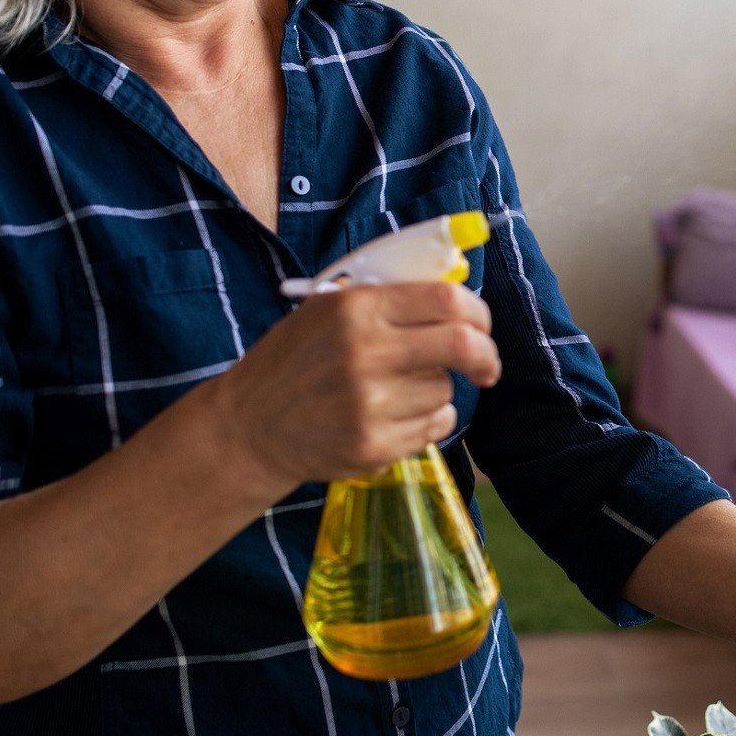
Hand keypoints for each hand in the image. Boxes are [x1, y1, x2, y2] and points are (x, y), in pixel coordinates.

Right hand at [210, 282, 498, 488]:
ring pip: (446, 390)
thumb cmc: (297, 358)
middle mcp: (365, 353)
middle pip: (463, 345)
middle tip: (485, 365)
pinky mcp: (373, 446)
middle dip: (486, 355)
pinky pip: (434, 426)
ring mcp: (369, 404)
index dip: (478, 312)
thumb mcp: (329, 308)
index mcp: (357, 308)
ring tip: (399, 390)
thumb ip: (389, 297)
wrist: (249, 425)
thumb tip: (458, 289)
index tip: (481, 325)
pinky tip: (394, 416)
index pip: (447, 300)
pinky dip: (428, 420)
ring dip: (438, 389)